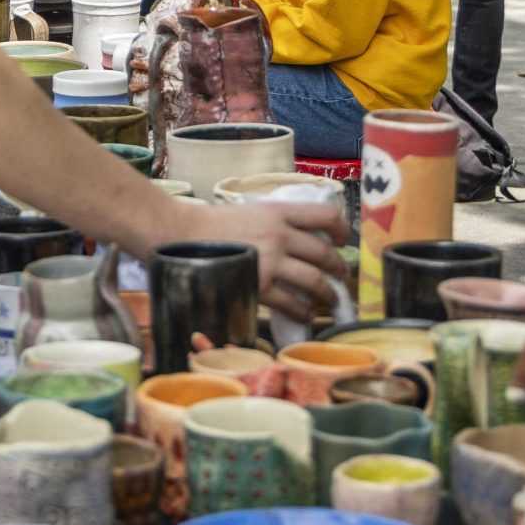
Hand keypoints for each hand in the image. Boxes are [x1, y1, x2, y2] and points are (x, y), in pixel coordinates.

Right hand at [182, 198, 349, 323]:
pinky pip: (292, 303)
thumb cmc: (211, 223)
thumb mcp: (250, 210)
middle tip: (341, 277)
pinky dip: (304, 311)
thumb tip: (301, 237)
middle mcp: (280, 235)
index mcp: (278, 212)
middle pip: (325, 253)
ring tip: (329, 300)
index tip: (344, 240)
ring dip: (327, 293)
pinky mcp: (258, 286)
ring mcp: (270, 262)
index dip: (343, 228)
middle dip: (339, 268)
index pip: (326, 215)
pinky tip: (305, 314)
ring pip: (315, 280)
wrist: (180, 234)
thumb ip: (276, 221)